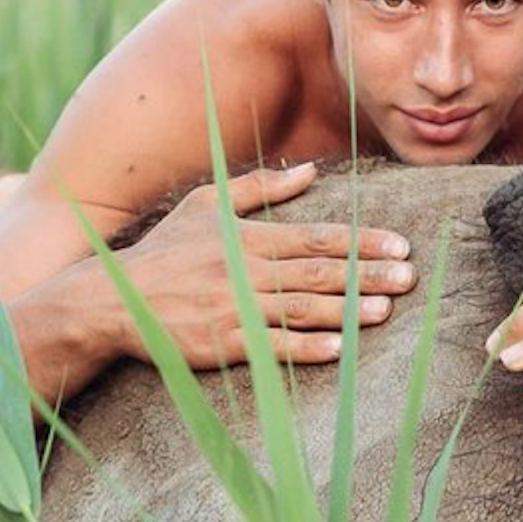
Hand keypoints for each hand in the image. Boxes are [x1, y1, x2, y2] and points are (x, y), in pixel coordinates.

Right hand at [112, 163, 415, 367]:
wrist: (114, 300)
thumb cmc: (164, 252)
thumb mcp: (205, 205)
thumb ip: (259, 189)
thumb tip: (311, 172)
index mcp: (246, 237)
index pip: (315, 237)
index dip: (361, 241)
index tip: (399, 244)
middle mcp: (244, 271)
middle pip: (317, 272)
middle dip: (367, 274)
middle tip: (409, 277)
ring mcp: (234, 310)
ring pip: (301, 308)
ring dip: (347, 310)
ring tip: (386, 310)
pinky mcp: (221, 344)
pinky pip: (271, 346)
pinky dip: (306, 347)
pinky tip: (339, 349)